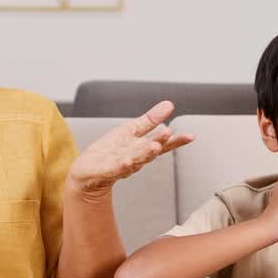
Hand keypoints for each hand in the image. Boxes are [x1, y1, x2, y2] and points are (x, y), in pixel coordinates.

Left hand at [67, 101, 193, 200]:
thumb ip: (151, 120)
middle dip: (159, 142)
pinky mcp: (106, 170)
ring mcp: (121, 165)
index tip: (190, 136)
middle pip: (150, 150)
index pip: (162, 144)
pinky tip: (127, 160)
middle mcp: (135, 157)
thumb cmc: (110, 151)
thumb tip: (169, 105)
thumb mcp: (131, 130)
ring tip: (154, 146)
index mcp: (142, 147)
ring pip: (136, 159)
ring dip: (144, 153)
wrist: (88, 172)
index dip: (176, 140)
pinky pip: (115, 168)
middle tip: (168, 133)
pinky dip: (122, 165)